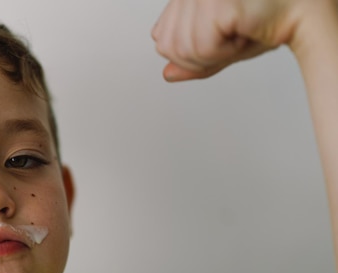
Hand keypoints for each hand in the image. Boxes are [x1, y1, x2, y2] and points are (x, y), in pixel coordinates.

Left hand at [151, 0, 301, 80]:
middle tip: (232, 36)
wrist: (303, 12)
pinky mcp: (214, 3)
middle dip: (200, 56)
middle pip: (167, 47)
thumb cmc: (266, 24)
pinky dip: (224, 51)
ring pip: (181, 50)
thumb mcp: (222, 47)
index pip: (161, 37)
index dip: (188, 50)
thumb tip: (166, 75)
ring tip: (238, 32)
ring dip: (214, 54)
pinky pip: (201, 48)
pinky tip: (243, 31)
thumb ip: (192, 60)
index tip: (221, 35)